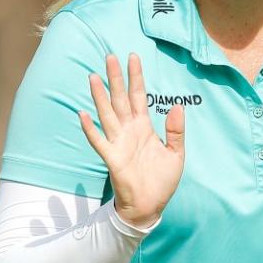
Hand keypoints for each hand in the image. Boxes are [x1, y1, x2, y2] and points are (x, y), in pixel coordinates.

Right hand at [78, 52, 185, 228]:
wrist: (151, 206)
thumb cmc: (162, 180)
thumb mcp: (176, 153)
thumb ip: (176, 130)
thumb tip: (179, 105)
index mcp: (144, 127)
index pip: (139, 96)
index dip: (136, 77)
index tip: (133, 57)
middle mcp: (129, 130)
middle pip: (120, 99)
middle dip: (116, 78)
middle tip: (110, 56)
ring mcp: (119, 143)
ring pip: (107, 114)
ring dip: (100, 96)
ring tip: (93, 77)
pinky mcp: (113, 158)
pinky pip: (99, 141)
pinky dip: (90, 129)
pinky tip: (83, 114)